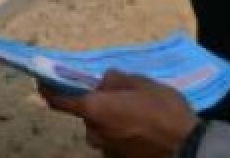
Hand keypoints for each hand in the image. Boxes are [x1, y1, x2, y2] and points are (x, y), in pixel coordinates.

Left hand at [40, 71, 199, 157]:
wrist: (188, 146)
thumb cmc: (163, 110)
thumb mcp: (141, 83)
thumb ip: (116, 80)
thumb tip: (103, 82)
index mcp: (95, 109)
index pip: (59, 101)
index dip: (48, 89)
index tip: (41, 81)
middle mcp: (94, 132)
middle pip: (87, 114)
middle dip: (97, 104)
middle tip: (120, 96)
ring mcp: (106, 150)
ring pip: (101, 129)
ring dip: (110, 120)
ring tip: (136, 113)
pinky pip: (113, 141)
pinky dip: (120, 134)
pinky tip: (141, 128)